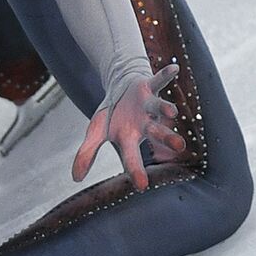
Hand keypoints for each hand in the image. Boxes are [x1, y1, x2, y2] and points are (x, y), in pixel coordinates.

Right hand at [70, 64, 184, 189]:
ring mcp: (149, 105)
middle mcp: (144, 124)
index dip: (136, 170)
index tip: (142, 186)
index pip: (132, 157)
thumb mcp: (95, 133)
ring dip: (165, 108)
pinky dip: (166, 75)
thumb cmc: (113, 116)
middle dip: (167, 138)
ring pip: (160, 107)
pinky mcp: (149, 87)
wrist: (121, 91)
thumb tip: (75, 178)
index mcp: (130, 138)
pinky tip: (175, 68)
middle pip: (156, 133)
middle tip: (179, 146)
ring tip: (171, 111)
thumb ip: (87, 153)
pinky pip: (159, 80)